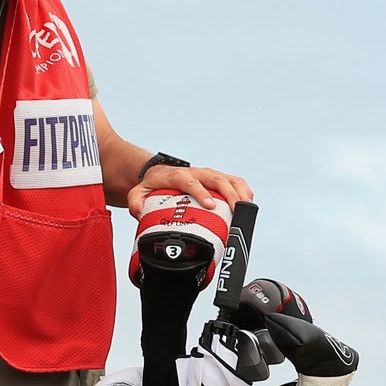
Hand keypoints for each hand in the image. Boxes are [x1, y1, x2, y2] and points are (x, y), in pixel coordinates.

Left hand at [127, 163, 253, 216]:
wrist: (160, 174)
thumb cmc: (152, 186)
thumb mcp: (138, 193)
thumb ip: (136, 202)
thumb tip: (140, 212)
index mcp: (178, 176)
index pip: (190, 181)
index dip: (201, 192)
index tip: (210, 205)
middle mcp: (196, 173)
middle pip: (216, 179)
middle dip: (228, 194)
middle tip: (235, 211)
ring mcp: (209, 175)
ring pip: (229, 179)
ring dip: (240, 193)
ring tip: (246, 210)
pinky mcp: (217, 178)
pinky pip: (235, 182)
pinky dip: (244, 191)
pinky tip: (248, 205)